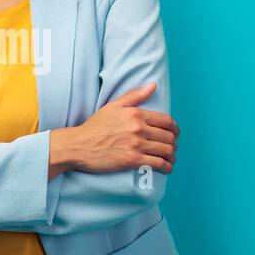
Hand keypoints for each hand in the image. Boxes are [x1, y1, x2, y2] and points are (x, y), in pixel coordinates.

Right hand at [57, 81, 177, 174]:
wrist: (79, 145)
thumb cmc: (94, 126)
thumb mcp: (113, 106)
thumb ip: (135, 95)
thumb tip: (153, 86)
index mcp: (136, 114)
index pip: (167, 121)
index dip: (175, 129)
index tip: (174, 134)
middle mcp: (138, 128)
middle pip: (169, 137)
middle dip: (174, 144)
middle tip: (172, 148)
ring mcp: (136, 145)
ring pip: (166, 151)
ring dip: (172, 157)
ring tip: (170, 160)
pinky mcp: (132, 160)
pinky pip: (157, 164)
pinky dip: (166, 167)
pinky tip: (166, 169)